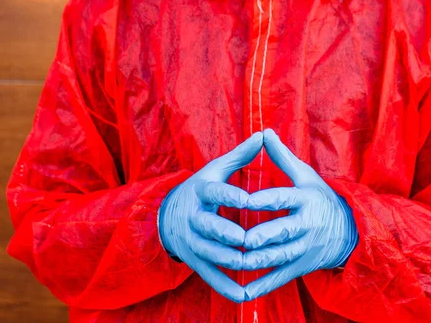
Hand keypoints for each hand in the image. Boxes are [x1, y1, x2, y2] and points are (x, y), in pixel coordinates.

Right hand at [158, 132, 262, 302]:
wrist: (167, 215)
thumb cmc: (201, 189)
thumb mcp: (216, 170)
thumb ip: (240, 156)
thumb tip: (263, 135)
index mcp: (201, 191)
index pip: (214, 193)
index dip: (229, 196)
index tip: (248, 199)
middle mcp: (193, 216)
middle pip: (207, 226)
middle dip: (225, 233)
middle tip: (245, 239)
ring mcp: (192, 240)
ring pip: (208, 252)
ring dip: (227, 259)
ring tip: (247, 264)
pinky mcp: (194, 260)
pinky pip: (209, 275)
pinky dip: (225, 286)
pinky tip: (243, 295)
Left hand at [242, 129, 358, 299]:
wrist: (350, 232)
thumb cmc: (321, 198)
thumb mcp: (306, 176)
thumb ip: (282, 157)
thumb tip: (264, 132)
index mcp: (305, 199)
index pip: (283, 198)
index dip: (265, 200)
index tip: (245, 200)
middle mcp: (306, 224)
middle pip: (283, 231)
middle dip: (264, 236)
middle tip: (243, 239)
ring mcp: (305, 248)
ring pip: (281, 256)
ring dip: (260, 261)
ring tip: (239, 262)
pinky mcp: (301, 266)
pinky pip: (281, 277)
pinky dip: (263, 286)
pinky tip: (243, 292)